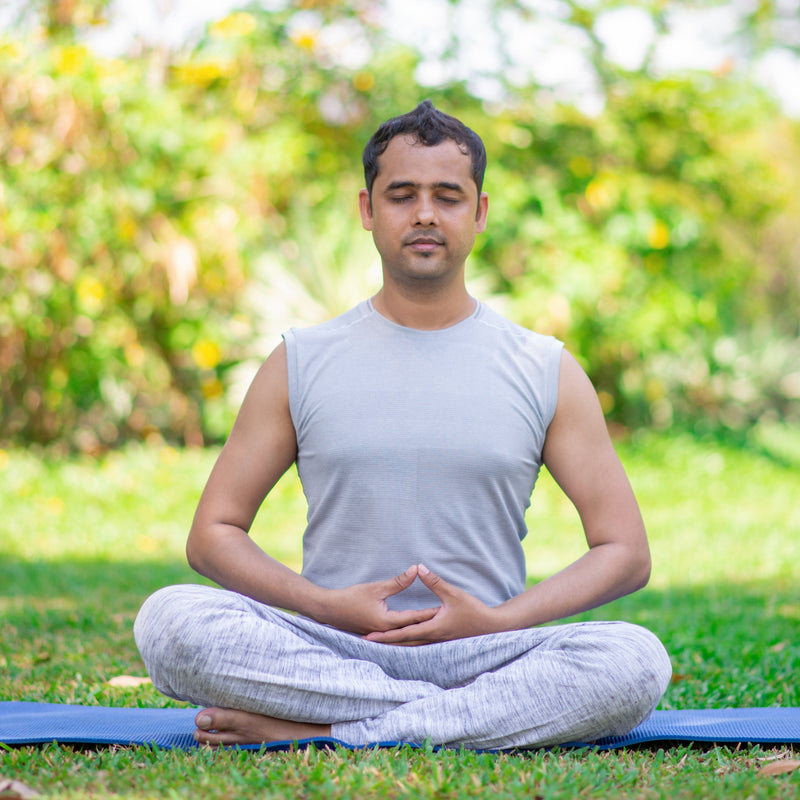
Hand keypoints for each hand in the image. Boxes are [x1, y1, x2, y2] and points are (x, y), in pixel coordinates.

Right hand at [313, 566, 438, 635]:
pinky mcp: (376, 634)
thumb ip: (398, 581)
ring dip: (418, 629)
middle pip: (412, 628)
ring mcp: (380, 635)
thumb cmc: (351, 598)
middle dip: (428, 623)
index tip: (445, 610)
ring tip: (436, 626)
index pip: (414, 618)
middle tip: (446, 619)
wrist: (329, 610)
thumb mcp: (376, 588)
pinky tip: (415, 630)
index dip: (430, 613)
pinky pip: (395, 634)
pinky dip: (406, 632)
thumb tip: (416, 569)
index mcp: (387, 622)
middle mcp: (385, 632)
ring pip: (404, 633)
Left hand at [364, 564, 505, 644]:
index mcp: (432, 629)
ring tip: (378, 643)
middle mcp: (432, 639)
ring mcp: (437, 642)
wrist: (491, 627)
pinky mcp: (441, 641)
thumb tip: (418, 567)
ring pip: (411, 646)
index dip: (384, 636)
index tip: (368, 636)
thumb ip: (434, 581)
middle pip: (403, 643)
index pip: (402, 634)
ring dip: (395, 645)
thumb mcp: (452, 593)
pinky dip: (407, 645)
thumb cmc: (473, 610)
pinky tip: (403, 643)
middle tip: (365, 641)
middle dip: (384, 643)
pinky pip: (420, 645)